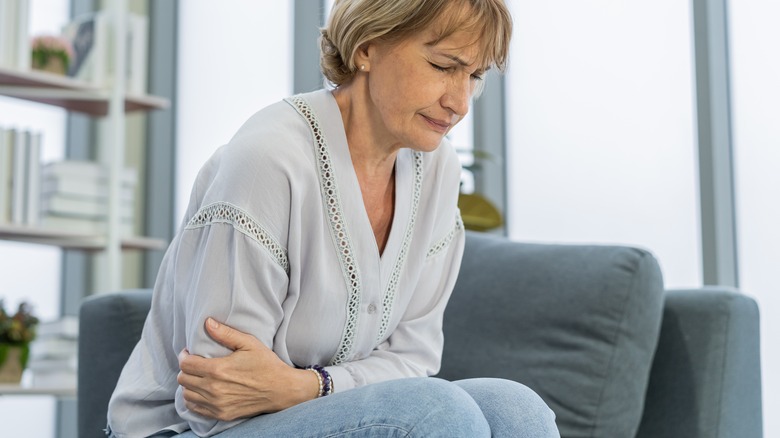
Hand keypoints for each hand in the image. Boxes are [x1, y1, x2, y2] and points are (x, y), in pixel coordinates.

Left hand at [177, 318, 318, 420]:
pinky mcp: (221, 414)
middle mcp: (213, 389)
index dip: (184, 355)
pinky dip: (193, 399)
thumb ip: (226, 333)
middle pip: (183, 379)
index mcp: (218, 370)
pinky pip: (195, 408)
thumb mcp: (249, 343)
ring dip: (188, 384)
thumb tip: (207, 323)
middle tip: (194, 362)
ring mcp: (217, 404)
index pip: (186, 364)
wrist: (281, 389)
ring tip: (198, 376)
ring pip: (186, 394)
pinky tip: (201, 391)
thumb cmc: (266, 364)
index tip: (189, 352)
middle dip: (186, 368)